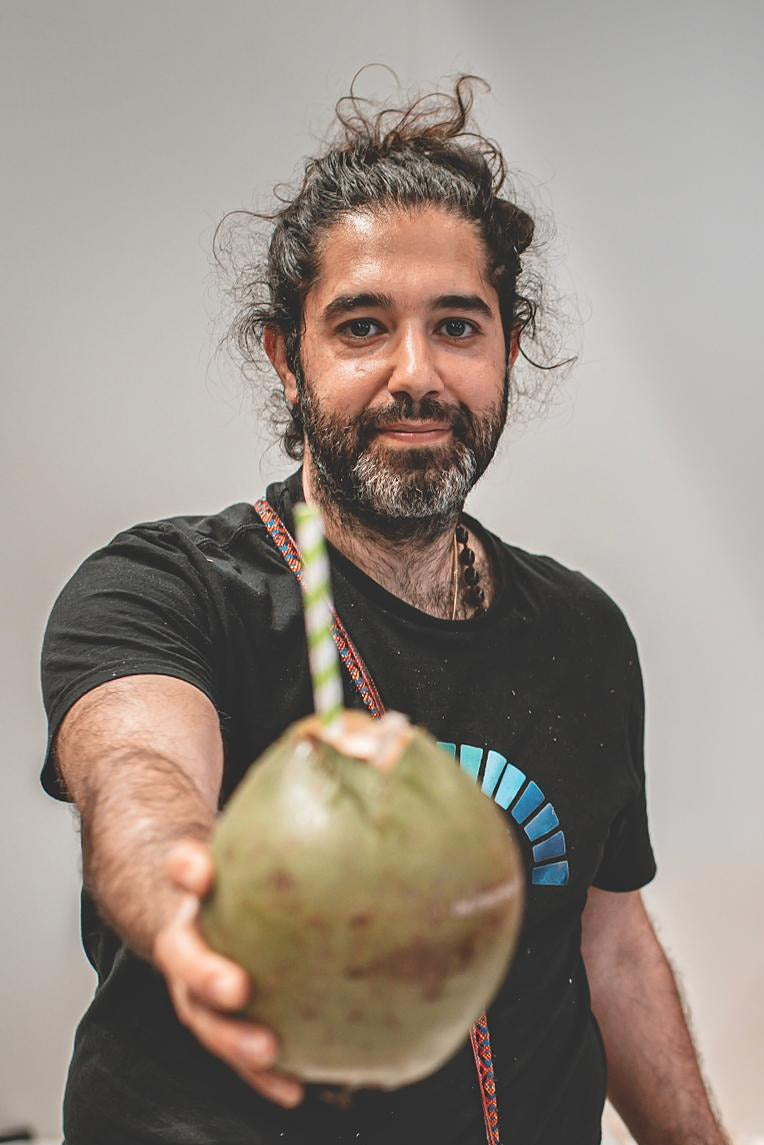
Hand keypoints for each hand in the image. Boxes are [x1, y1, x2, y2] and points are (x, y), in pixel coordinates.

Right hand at [153, 838, 304, 1108]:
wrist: (212, 906)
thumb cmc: (250, 873)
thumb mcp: (260, 842)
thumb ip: (292, 819)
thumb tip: (365, 771)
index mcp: (195, 892)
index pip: (182, 871)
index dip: (186, 869)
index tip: (198, 871)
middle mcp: (192, 940)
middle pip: (184, 959)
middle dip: (206, 975)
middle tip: (237, 987)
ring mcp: (202, 986)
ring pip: (206, 1017)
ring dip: (233, 1038)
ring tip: (269, 1050)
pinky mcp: (227, 1020)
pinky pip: (241, 1053)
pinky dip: (263, 1075)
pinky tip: (294, 1089)